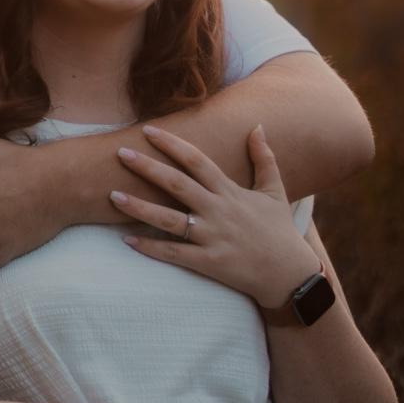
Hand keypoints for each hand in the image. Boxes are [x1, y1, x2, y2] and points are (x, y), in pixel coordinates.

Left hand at [112, 124, 320, 308]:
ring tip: (112, 195)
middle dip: (147, 168)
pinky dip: (150, 247)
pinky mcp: (209, 263)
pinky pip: (174, 254)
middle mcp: (218, 211)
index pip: (196, 160)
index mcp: (229, 191)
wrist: (291, 276)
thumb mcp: (275, 190)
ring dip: (139, 207)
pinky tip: (126, 240)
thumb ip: (264, 158)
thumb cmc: (279, 231)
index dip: (172, 144)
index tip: (148, 131)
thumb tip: (257, 125)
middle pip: (177, 185)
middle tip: (120, 153)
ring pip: (169, 220)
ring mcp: (212, 237)